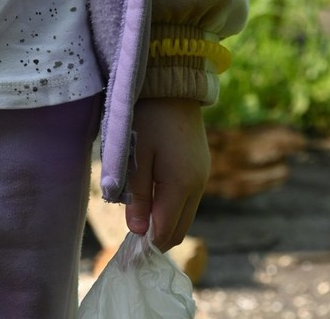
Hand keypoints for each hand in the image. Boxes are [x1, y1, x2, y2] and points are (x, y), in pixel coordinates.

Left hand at [125, 97, 209, 250]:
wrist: (172, 85)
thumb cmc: (148, 117)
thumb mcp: (136, 156)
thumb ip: (137, 195)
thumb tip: (137, 232)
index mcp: (182, 185)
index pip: (166, 231)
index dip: (147, 242)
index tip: (127, 244)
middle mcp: (198, 185)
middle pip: (179, 229)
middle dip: (157, 235)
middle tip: (132, 228)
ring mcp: (202, 176)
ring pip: (185, 215)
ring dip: (164, 219)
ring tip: (140, 208)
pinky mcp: (201, 166)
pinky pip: (188, 198)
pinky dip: (172, 204)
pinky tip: (153, 190)